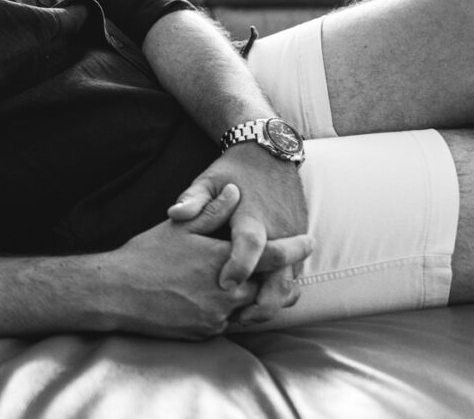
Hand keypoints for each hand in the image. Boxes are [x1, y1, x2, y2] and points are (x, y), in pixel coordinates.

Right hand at [99, 183, 309, 339]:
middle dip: (283, 281)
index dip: (295, 248)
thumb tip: (235, 191)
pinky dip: (236, 313)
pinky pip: (231, 324)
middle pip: (271, 290)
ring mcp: (216, 316)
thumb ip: (211, 210)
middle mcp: (225, 292)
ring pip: (253, 309)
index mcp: (221, 260)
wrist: (116, 293)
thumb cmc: (145, 255)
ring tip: (266, 288)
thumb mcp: (178, 227)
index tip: (309, 240)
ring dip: (262, 299)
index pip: (273, 256)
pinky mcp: (205, 332)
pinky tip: (229, 302)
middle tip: (292, 273)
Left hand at [167, 145, 310, 323]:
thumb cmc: (232, 173)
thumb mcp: (208, 179)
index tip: (224, 284)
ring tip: (246, 317)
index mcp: (251, 215)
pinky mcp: (298, 246)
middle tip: (238, 317)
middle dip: (263, 301)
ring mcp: (291, 240)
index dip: (239, 265)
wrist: (270, 156)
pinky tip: (260, 304)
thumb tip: (175, 214)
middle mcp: (277, 230)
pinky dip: (281, 294)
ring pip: (290, 282)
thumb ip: (193, 199)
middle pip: (279, 274)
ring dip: (273, 303)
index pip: (250, 244)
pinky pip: (294, 277)